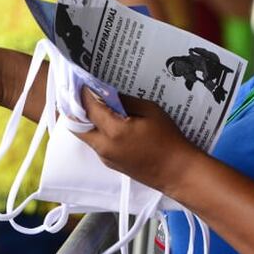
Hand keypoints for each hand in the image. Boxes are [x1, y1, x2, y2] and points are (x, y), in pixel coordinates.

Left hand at [76, 90, 198, 193]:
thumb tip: (107, 93)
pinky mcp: (110, 163)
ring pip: (84, 136)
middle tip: (82, 94)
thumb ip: (125, 101)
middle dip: (76, 108)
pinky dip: (94, 131)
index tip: (84, 82)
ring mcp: (105, 157)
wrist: (178, 172)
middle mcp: (104, 146)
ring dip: (84, 120)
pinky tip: (105, 121)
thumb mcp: (150, 111)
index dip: (84, 93)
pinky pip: (94, 144)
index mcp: (114, 131)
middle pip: (76, 125)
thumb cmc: (169, 140)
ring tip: (92, 105)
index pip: (89, 108)